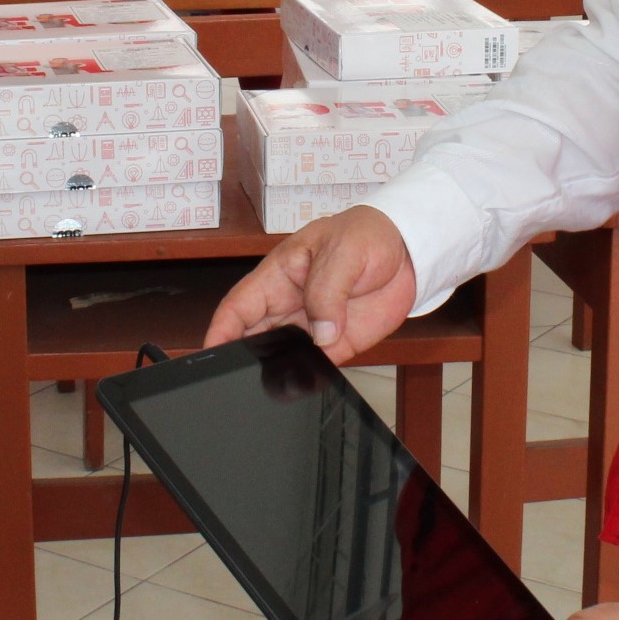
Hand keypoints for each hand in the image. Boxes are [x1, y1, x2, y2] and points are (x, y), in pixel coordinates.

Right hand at [204, 205, 418, 362]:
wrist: (409, 249)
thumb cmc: (368, 235)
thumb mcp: (344, 252)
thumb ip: (328, 292)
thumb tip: (320, 334)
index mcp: (278, 275)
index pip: (238, 307)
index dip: (220, 330)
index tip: (209, 353)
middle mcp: (289, 305)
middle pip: (253, 337)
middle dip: (243, 358)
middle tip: (239, 378)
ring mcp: (312, 327)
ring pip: (281, 357)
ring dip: (278, 371)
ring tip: (278, 384)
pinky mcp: (337, 344)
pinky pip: (316, 366)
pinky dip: (311, 376)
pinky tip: (310, 382)